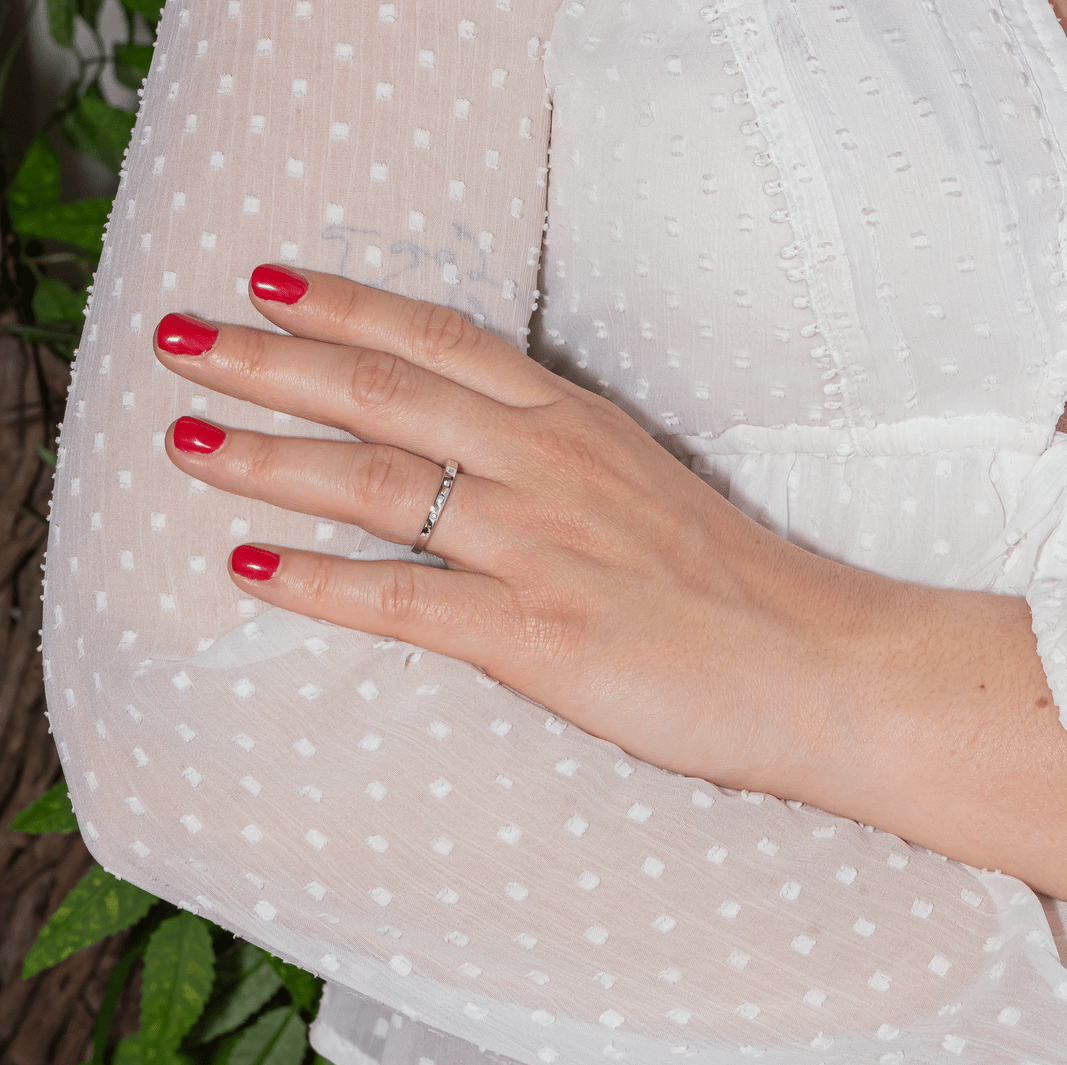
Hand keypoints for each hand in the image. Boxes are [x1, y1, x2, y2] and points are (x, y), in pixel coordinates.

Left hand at [154, 265, 846, 789]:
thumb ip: (553, 461)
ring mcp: (540, 544)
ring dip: (266, 457)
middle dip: (271, 361)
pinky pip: (403, 600)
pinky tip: (249, 568)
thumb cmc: (734, 581)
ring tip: (184, 440)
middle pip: (384, 392)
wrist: (820, 664)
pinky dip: (318, 583)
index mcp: (574, 423)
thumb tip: (472, 459)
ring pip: (376, 481)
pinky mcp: (538, 632)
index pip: (440, 340)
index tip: (271, 285)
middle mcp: (548, 464)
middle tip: (186, 339)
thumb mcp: (638, 485)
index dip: (347, 307)